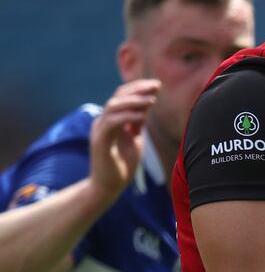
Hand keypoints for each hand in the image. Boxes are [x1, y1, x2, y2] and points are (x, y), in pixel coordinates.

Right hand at [88, 79, 160, 204]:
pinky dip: (127, 116)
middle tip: (157, 85)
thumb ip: (138, 123)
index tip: (157, 85)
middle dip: (138, 89)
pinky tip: (142, 115)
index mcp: (111, 120)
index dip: (139, 88)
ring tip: (152, 100)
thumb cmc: (122, 165)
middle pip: (118, 96)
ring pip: (113, 106)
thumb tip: (146, 105)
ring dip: (134, 101)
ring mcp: (99, 130)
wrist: (108, 187)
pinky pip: (112, 122)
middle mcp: (103, 121)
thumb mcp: (135, 139)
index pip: (122, 96)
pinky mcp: (100, 142)